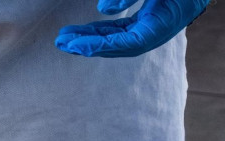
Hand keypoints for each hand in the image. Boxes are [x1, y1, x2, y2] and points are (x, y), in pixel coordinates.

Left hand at [55, 0, 209, 57]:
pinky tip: (82, 31)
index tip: (75, 45)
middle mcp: (157, 29)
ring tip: (64, 37)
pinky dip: (101, 31)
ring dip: (90, 38)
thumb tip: (104, 9)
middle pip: (117, 46)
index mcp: (163, 23)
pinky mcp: (148, 20)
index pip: (127, 43)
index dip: (99, 45)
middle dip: (88, 44)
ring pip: (116, 38)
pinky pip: (120, 31)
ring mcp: (152, 26)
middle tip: (61, 42)